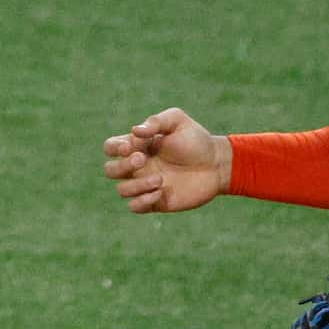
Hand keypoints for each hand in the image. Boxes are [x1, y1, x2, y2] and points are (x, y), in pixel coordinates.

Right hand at [103, 107, 229, 214]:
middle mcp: (138, 166)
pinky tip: (160, 192)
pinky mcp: (155, 202)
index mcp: (138, 146)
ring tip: (160, 180)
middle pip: (110, 170)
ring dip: (136, 185)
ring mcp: (145, 185)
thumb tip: (134, 131)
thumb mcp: (178, 122)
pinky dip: (142, 201)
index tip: (132, 146)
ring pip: (121, 190)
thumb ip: (156, 122)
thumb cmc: (197, 140)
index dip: (114, 148)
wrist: (218, 165)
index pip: (110, 147)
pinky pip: (135, 207)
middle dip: (123, 166)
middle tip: (144, 160)